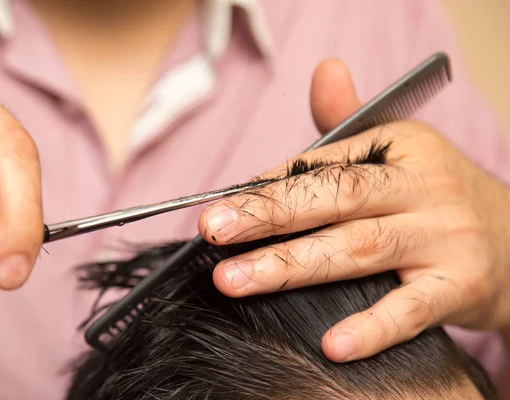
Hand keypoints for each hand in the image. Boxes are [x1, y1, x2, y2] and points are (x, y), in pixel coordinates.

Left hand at [198, 59, 509, 362]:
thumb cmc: (434, 196)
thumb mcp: (397, 152)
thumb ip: (350, 124)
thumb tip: (324, 72)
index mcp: (399, 150)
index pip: (322, 165)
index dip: (267, 187)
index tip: (219, 207)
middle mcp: (422, 187)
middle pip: (335, 199)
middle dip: (268, 214)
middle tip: (213, 231)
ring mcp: (444, 237)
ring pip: (359, 250)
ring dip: (291, 265)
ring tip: (234, 281)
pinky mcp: (461, 286)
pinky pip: (412, 310)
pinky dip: (372, 328)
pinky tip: (331, 344)